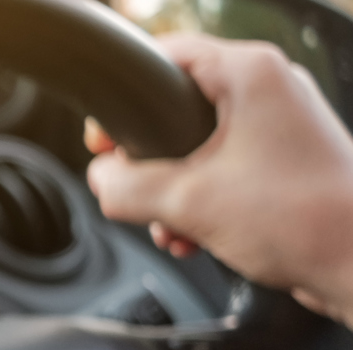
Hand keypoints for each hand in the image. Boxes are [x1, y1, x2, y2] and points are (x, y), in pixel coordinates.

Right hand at [86, 34, 352, 322]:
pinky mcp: (287, 161)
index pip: (164, 56)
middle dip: (148, 162)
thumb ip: (125, 188)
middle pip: (176, 108)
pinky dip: (200, 201)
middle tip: (131, 187)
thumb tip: (100, 181)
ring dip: (171, 191)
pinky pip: (224, 169)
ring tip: (169, 226)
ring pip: (198, 146)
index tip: (103, 138)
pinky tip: (194, 236)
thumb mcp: (186, 202)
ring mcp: (282, 126)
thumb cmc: (305, 222)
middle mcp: (271, 90)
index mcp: (251, 74)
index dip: (123, 98)